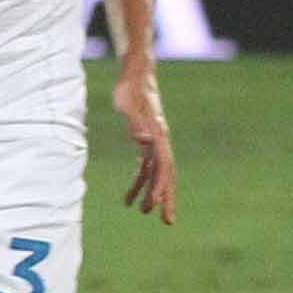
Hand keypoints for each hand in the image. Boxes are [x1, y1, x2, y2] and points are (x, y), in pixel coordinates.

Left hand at [113, 66, 176, 223]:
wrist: (136, 72)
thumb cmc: (128, 88)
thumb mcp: (126, 104)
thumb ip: (134, 123)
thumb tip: (142, 142)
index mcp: (158, 135)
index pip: (163, 168)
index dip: (160, 187)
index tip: (156, 205)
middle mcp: (160, 140)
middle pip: (166, 175)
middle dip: (166, 197)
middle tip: (166, 220)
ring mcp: (155, 141)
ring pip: (156, 173)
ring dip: (151, 192)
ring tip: (143, 212)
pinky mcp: (147, 139)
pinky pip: (146, 165)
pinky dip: (139, 180)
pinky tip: (130, 195)